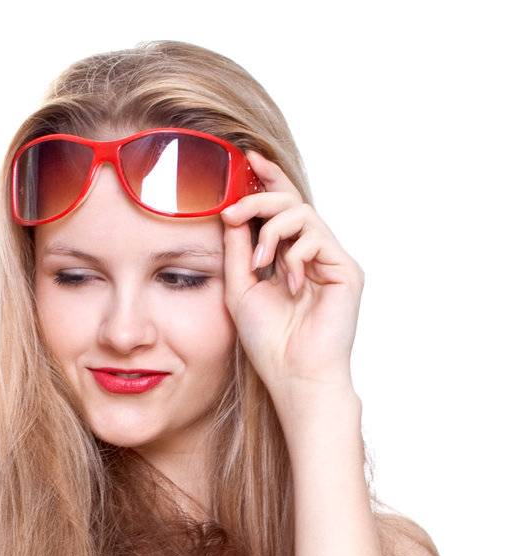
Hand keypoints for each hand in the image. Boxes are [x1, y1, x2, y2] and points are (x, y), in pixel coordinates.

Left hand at [220, 148, 363, 399]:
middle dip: (259, 197)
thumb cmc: (268, 343)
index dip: (264, 180)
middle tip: (232, 210)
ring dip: (272, 229)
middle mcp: (312, 253)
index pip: (278, 208)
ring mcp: (331, 260)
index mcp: (288, 256)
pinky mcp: (346, 269)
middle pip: (290, 200)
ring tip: (260, 263)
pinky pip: (317, 236)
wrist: (294, 377)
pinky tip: (288, 283)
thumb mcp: (241, 289)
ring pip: (302, 213)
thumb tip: (230, 210)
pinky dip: (294, 254)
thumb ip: (238, 249)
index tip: (244, 158)